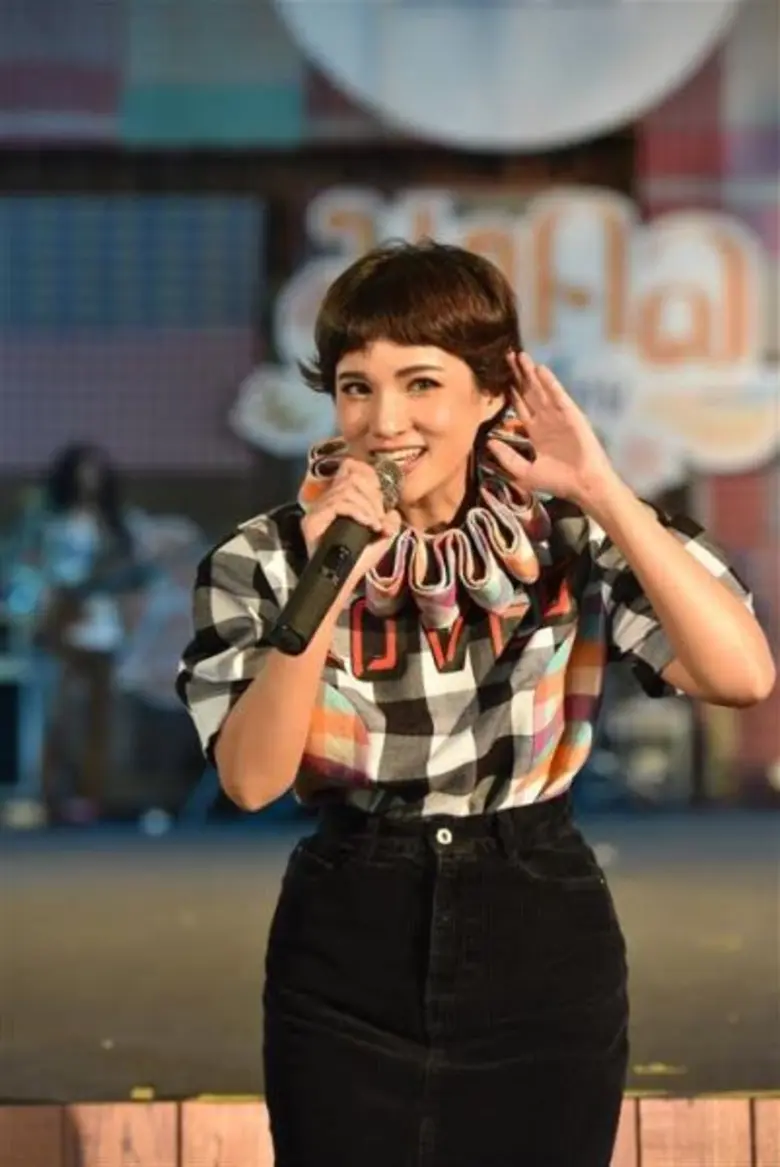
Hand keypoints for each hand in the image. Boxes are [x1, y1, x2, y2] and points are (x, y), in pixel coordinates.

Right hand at [301, 457, 401, 597]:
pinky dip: (360, 512)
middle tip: (380, 517)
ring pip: (347, 491)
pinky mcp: (313, 521)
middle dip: (373, 495)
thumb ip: (388, 523)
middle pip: (351, 477)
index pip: (348, 468)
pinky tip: (369, 525)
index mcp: (338, 500)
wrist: (342, 583)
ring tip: (375, 524)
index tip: (381, 493)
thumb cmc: (358, 562)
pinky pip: (340, 504)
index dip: (367, 474)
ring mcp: (316, 511)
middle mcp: (324, 502)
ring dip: (369, 507)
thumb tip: (393, 511)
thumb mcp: (380, 539)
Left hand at [487, 352, 618, 505]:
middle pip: (529, 393)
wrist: (583, 485)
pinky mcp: (571, 415)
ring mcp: (559, 416)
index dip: (512, 393)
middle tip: (508, 355)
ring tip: (521, 355)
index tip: (502, 377)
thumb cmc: (558, 481)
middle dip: (519, 375)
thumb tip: (489, 442)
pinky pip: (558, 395)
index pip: (521, 407)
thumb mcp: (524, 473)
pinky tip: (540, 369)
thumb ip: (507, 457)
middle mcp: (546, 421)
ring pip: (542, 390)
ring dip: (532, 373)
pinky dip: (550, 383)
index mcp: (536, 433)